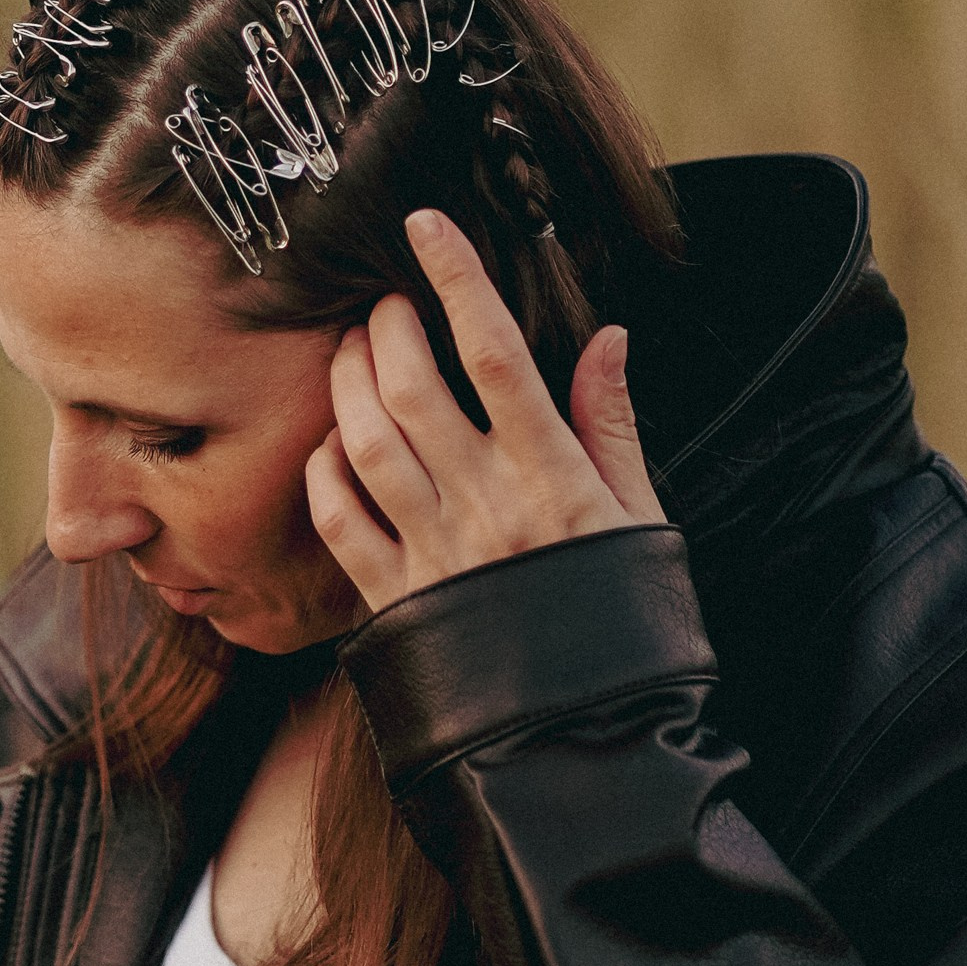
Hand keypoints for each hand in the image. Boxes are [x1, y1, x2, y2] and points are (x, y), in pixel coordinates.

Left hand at [306, 210, 664, 609]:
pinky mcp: (396, 600)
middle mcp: (485, 507)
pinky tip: (332, 446)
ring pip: (367, 445)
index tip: (429, 227)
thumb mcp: (641, 517)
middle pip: (414, 389)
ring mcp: (434, 554)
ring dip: (348, 387)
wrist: (589, 738)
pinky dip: (325, 474)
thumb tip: (610, 340)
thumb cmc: (624, 622)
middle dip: (388, 328)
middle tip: (384, 300)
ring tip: (352, 352)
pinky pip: (339, 524)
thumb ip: (615, 426)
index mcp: (553, 478)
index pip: (497, 354)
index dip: (458, 281)